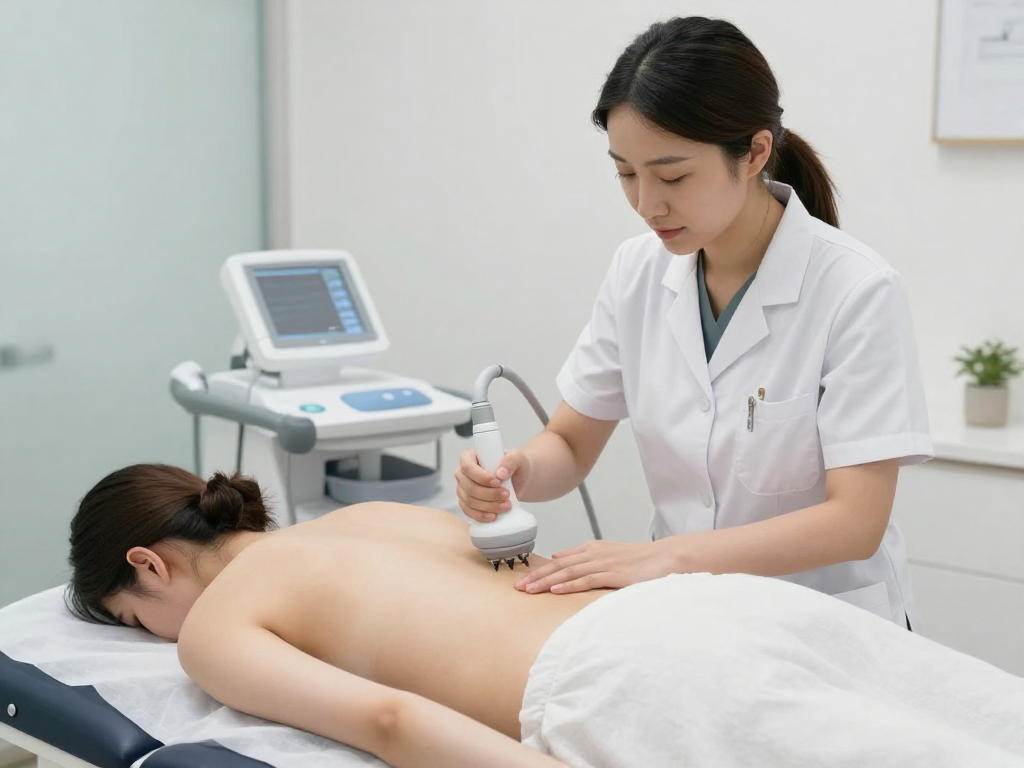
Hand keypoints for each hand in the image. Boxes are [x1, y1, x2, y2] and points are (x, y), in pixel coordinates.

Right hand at [453, 448, 530, 521]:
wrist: (519, 481)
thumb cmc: (515, 466)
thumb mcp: (518, 458)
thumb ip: (510, 460)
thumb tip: (499, 474)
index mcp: (470, 457)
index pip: (467, 466)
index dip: (480, 477)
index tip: (497, 482)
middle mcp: (463, 473)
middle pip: (469, 487)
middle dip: (488, 494)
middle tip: (506, 495)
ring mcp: (463, 489)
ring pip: (469, 501)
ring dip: (488, 506)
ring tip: (506, 506)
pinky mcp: (466, 503)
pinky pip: (468, 512)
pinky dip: (481, 515)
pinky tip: (494, 516)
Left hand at [514, 540, 675, 593]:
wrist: (666, 557)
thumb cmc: (640, 560)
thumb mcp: (607, 554)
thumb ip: (583, 556)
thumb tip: (558, 557)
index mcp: (592, 549)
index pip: (560, 560)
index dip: (540, 570)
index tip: (523, 580)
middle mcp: (594, 554)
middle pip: (559, 566)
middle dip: (537, 576)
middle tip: (517, 587)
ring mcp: (603, 564)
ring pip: (568, 573)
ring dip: (547, 582)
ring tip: (529, 590)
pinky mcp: (613, 574)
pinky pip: (587, 580)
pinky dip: (569, 585)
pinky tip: (555, 590)